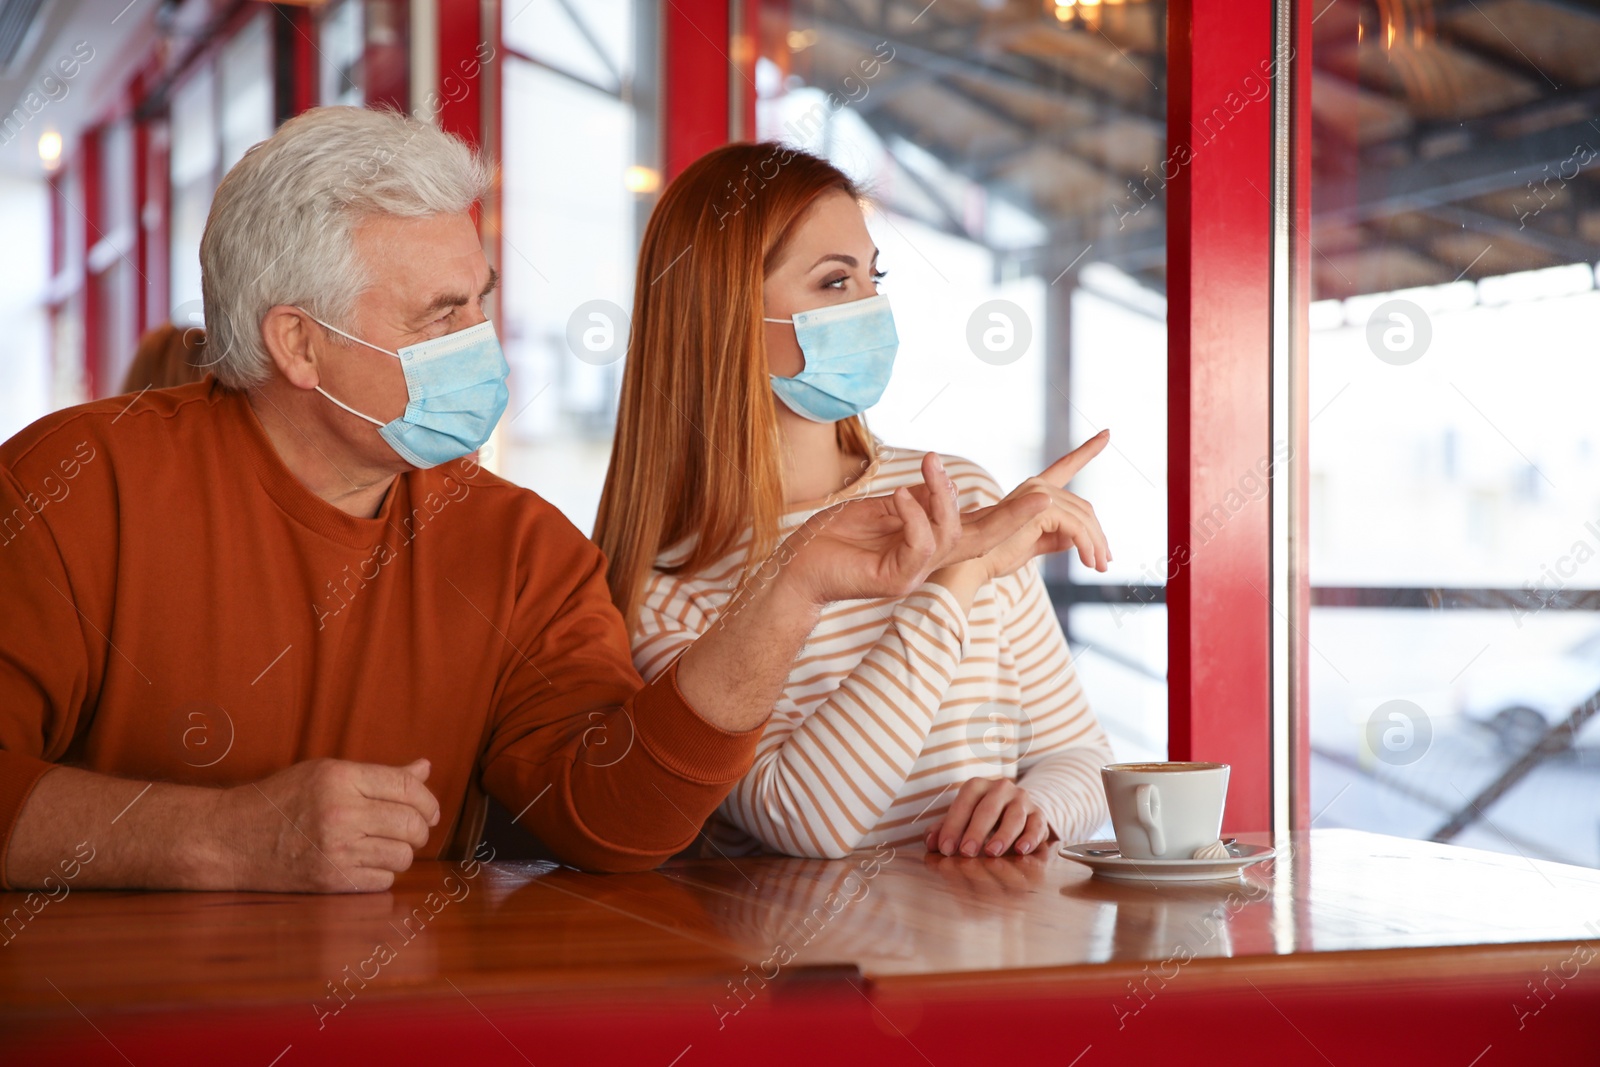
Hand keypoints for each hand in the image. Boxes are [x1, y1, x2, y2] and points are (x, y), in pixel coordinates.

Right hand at [212, 757, 440, 891]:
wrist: (230, 838)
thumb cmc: (282, 800)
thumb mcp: (326, 773)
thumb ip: (379, 775)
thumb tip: (426, 767)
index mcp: (341, 778)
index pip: (407, 786)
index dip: (428, 800)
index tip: (429, 811)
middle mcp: (341, 812)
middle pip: (411, 824)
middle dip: (420, 829)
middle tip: (411, 831)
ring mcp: (335, 850)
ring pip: (403, 856)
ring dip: (401, 853)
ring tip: (382, 846)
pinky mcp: (330, 881)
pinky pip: (383, 881)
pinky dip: (381, 874)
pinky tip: (364, 863)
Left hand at [778, 452, 1048, 606]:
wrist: (794, 567)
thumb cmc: (834, 534)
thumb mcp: (883, 507)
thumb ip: (917, 497)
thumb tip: (943, 479)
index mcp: (935, 542)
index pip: (984, 524)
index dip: (1017, 508)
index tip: (1048, 485)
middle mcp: (933, 560)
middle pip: (987, 538)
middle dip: (1016, 516)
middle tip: (1045, 493)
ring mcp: (916, 573)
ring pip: (953, 536)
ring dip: (944, 495)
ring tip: (931, 461)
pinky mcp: (895, 580)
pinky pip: (918, 545)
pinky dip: (913, 515)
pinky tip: (899, 494)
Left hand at [924, 777, 1049, 856]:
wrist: (1016, 809)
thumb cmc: (982, 816)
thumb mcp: (962, 818)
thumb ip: (945, 829)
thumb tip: (930, 843)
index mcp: (977, 786)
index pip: (964, 802)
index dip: (953, 825)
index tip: (945, 848)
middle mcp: (1001, 788)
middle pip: (988, 809)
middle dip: (976, 832)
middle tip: (966, 852)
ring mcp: (1022, 800)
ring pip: (1014, 816)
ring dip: (1003, 836)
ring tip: (991, 853)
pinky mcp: (1039, 814)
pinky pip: (1037, 825)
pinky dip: (1030, 838)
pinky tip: (1021, 850)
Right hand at [975, 430, 1111, 580]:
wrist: (974, 564)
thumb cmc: (998, 554)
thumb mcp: (1035, 543)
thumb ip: (1057, 538)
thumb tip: (1079, 540)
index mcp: (1035, 491)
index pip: (1066, 465)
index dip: (1088, 449)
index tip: (1107, 433)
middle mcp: (1037, 486)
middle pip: (1084, 509)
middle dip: (1098, 536)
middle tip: (1105, 562)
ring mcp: (1038, 494)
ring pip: (1084, 520)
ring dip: (1096, 546)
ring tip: (1099, 567)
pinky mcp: (1041, 508)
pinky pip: (1076, 528)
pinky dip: (1087, 546)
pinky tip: (1089, 561)